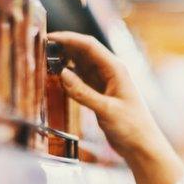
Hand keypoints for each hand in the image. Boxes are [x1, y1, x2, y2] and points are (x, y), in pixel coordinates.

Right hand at [46, 31, 183, 183]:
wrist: (142, 146)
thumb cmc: (132, 127)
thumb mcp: (106, 110)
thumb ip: (83, 93)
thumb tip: (61, 74)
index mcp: (116, 69)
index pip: (89, 45)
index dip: (68, 39)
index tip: (49, 38)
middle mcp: (110, 71)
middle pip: (83, 51)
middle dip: (63, 47)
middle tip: (41, 48)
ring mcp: (105, 82)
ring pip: (81, 64)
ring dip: (65, 61)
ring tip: (45, 61)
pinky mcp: (100, 94)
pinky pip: (81, 79)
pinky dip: (69, 77)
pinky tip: (57, 77)